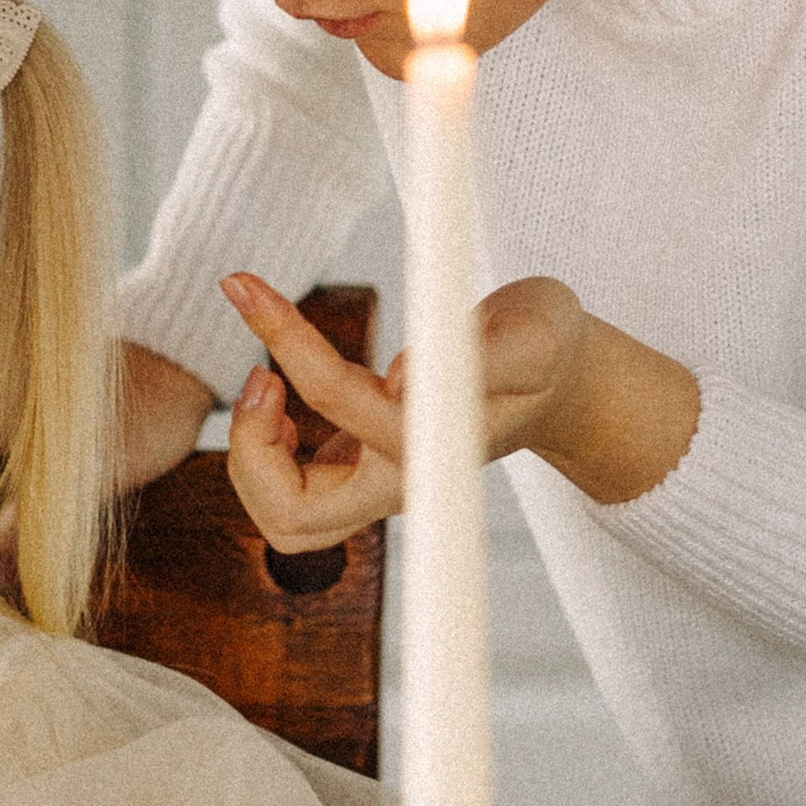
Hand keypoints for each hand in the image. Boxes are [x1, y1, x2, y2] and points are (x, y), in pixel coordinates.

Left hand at [220, 268, 697, 536]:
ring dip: (251, 454)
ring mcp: (377, 487)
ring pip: (283, 519)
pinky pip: (289, 494)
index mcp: (432, 442)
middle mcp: (398, 481)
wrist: (557, 380)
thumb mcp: (539, 332)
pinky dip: (265, 451)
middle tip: (259, 375)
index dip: (288, 340)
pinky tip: (280, 398)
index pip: (340, 399)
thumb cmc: (543, 346)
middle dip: (250, 448)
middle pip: (292, 518)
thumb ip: (495, 352)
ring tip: (265, 382)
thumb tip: (403, 379)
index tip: (248, 286)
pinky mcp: (361, 476)